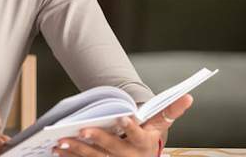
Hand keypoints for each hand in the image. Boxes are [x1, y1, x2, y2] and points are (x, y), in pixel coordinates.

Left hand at [52, 94, 193, 156]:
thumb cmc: (148, 138)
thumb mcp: (159, 126)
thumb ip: (171, 111)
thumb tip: (188, 96)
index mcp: (144, 144)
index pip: (138, 135)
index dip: (131, 127)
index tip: (123, 117)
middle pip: (112, 149)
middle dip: (97, 139)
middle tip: (83, 129)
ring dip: (77, 150)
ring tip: (62, 140)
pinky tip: (57, 150)